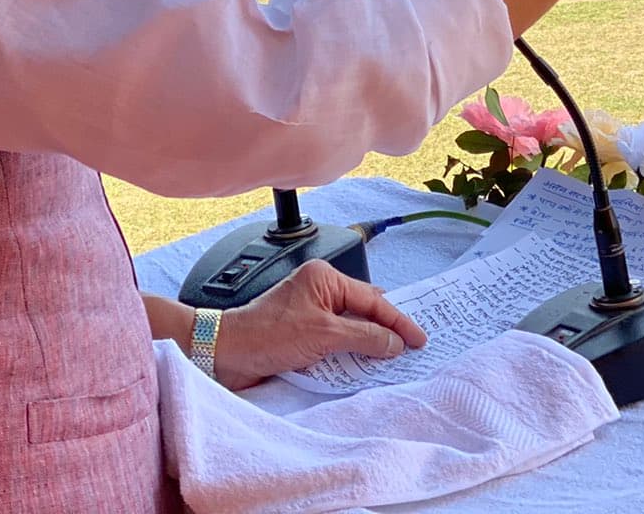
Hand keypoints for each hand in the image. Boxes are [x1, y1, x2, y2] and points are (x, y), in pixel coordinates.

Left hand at [212, 261, 425, 391]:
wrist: (226, 354)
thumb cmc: (266, 335)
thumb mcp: (323, 335)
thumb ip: (363, 337)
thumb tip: (394, 343)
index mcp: (325, 278)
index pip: (372, 300)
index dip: (398, 321)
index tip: (418, 339)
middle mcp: (320, 291)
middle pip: (364, 311)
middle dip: (386, 330)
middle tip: (412, 347)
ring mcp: (311, 312)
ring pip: (351, 328)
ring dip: (369, 344)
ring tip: (394, 359)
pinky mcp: (303, 333)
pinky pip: (336, 341)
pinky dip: (351, 353)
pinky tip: (363, 365)